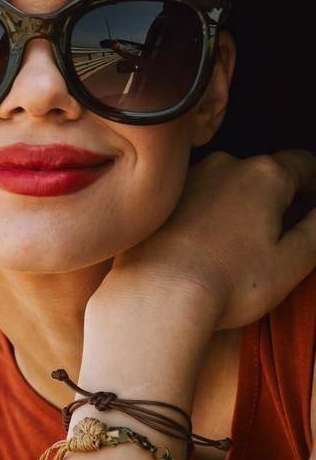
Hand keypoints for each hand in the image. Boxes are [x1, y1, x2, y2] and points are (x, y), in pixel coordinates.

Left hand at [96, 149, 315, 331]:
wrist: (158, 296)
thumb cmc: (230, 282)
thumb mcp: (294, 259)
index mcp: (263, 174)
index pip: (304, 163)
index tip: (314, 208)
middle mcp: (222, 165)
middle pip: (265, 174)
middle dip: (279, 199)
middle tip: (283, 238)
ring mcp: (187, 180)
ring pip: (229, 186)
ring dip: (243, 207)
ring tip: (243, 249)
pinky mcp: (162, 200)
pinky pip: (197, 199)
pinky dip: (211, 215)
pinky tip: (209, 248)